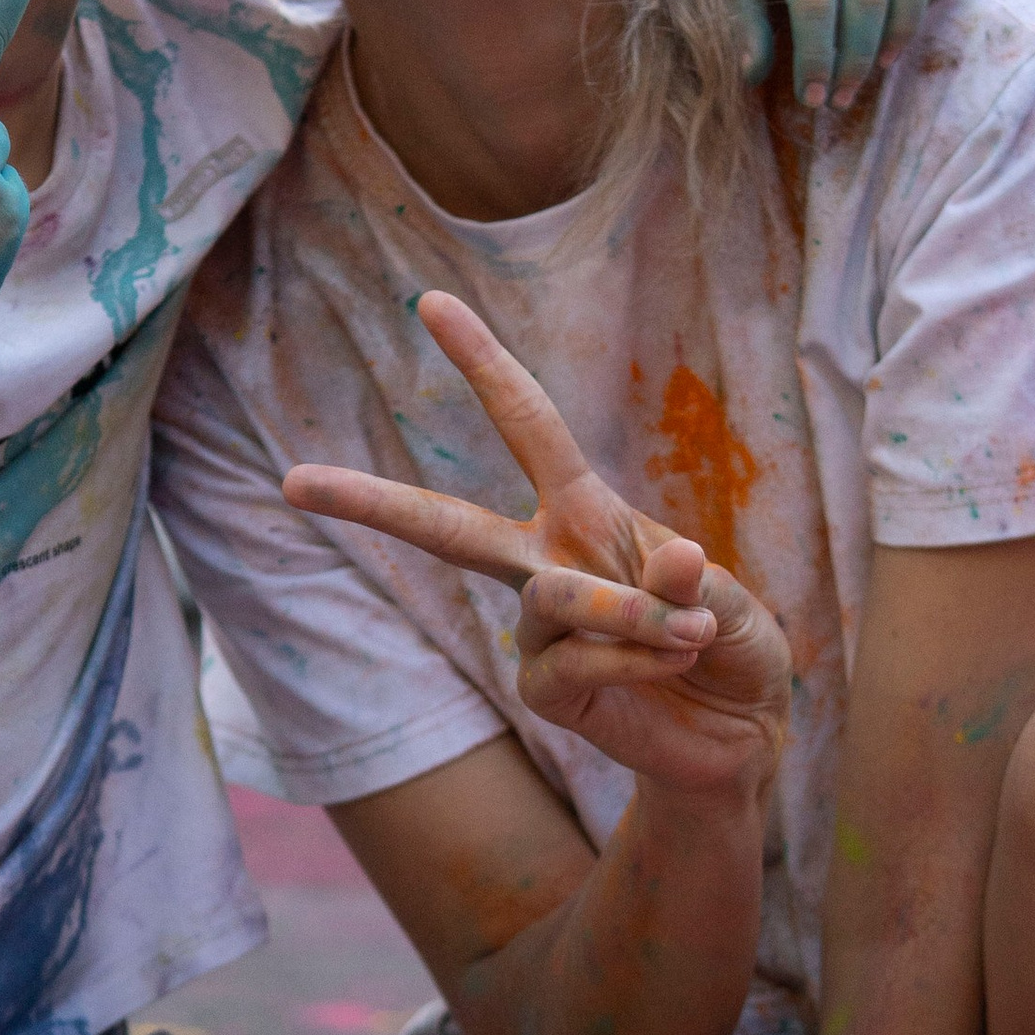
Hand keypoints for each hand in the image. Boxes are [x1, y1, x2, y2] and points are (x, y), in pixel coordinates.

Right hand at [283, 292, 790, 802]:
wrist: (741, 732)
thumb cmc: (732, 645)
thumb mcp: (735, 601)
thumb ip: (702, 583)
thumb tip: (676, 560)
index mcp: (584, 510)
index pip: (527, 424)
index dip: (483, 363)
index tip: (431, 303)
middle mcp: (545, 560)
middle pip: (446, 527)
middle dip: (371, 501)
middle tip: (292, 480)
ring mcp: (537, 629)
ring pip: (556, 596)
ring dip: (630, 612)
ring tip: (691, 633)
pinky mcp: (545, 689)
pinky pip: (573, 660)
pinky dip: (633, 659)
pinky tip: (673, 664)